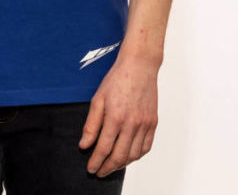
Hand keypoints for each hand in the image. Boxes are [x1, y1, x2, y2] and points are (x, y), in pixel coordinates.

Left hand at [78, 54, 158, 176]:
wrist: (139, 66)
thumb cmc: (117, 79)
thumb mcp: (98, 99)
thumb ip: (91, 125)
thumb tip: (84, 145)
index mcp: (116, 117)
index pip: (104, 148)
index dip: (96, 162)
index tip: (91, 169)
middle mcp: (132, 124)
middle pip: (119, 156)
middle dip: (107, 168)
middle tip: (100, 171)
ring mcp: (145, 124)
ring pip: (134, 155)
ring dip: (122, 164)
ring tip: (112, 165)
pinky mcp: (153, 122)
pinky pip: (146, 147)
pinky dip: (136, 156)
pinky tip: (128, 156)